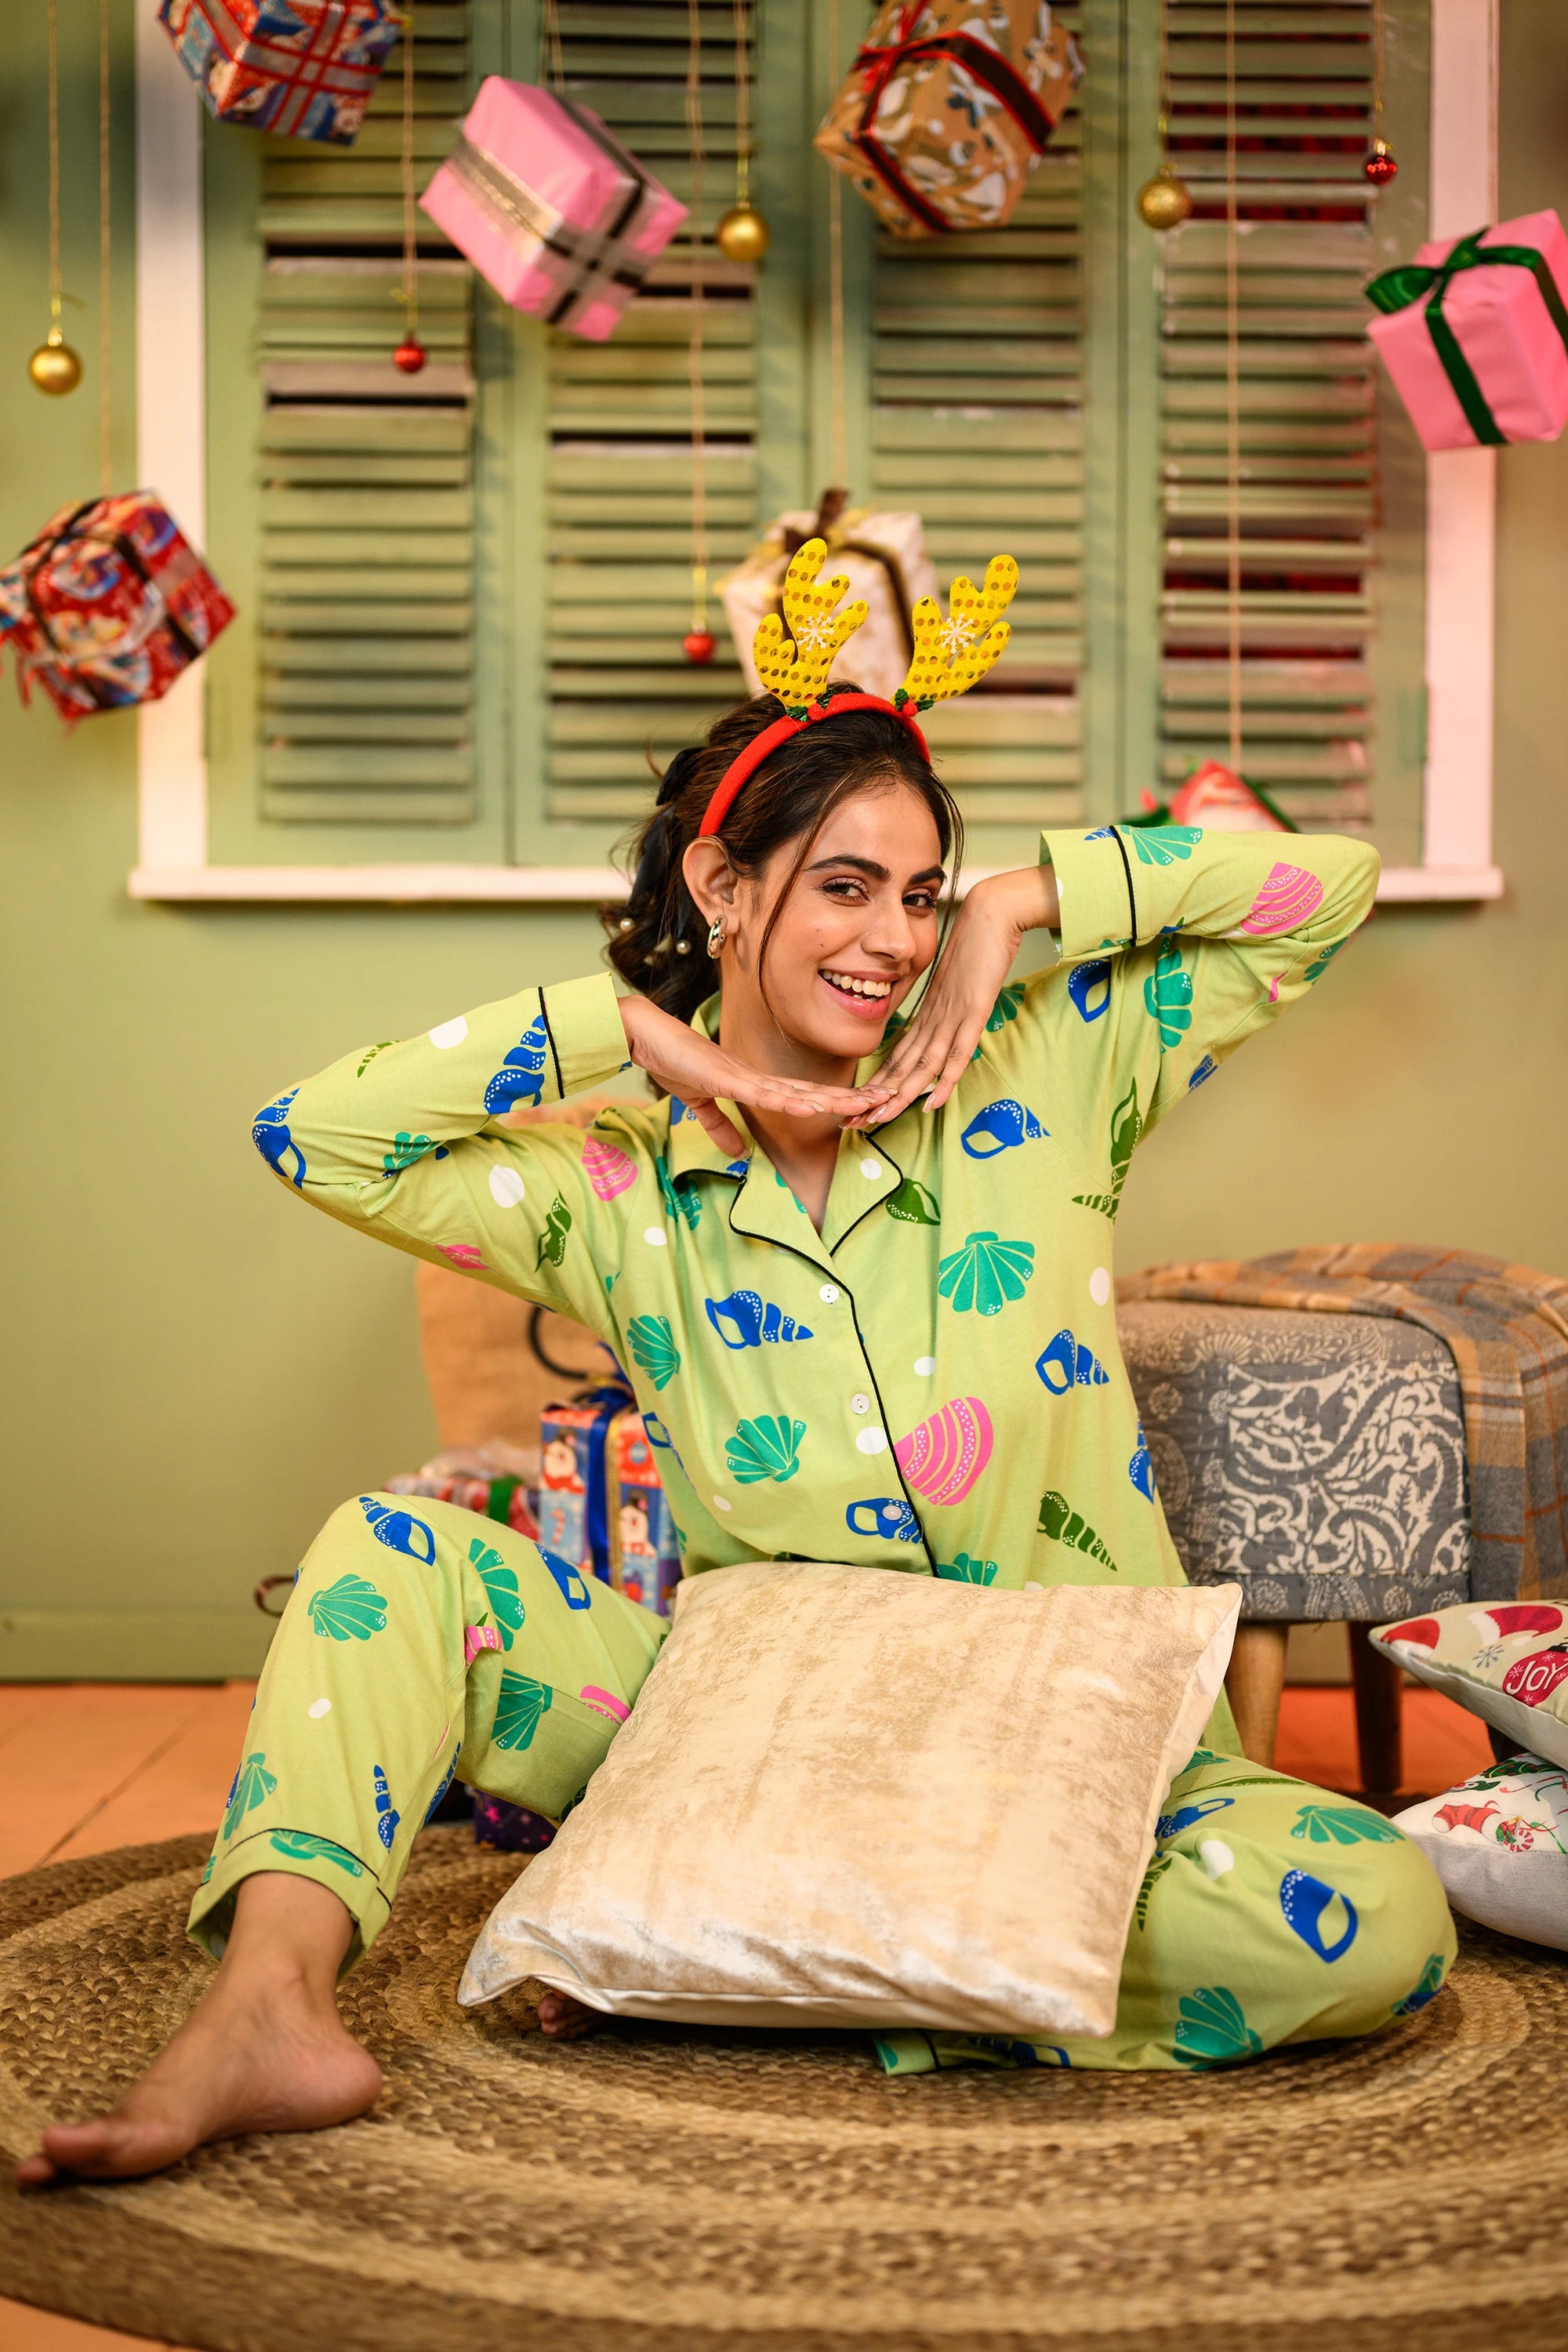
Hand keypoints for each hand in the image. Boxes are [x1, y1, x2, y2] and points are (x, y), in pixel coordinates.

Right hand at [618, 995, 889, 1156]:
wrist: (642, 1034)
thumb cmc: (669, 1059)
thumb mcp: (698, 1103)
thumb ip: (719, 1126)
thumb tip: (738, 1152)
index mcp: (752, 1082)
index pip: (800, 1094)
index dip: (832, 1101)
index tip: (863, 1105)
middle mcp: (756, 1076)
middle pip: (811, 1091)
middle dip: (848, 1097)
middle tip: (886, 1100)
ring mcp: (743, 1075)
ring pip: (796, 1091)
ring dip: (831, 1099)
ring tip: (865, 1104)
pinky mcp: (725, 1077)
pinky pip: (763, 1092)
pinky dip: (789, 1099)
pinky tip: (814, 1105)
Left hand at [858, 866, 1058, 1121]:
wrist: (990, 914)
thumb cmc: (976, 946)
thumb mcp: (956, 984)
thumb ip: (946, 1007)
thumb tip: (941, 1025)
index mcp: (928, 1013)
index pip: (899, 1055)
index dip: (882, 1083)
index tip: (863, 1105)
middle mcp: (934, 1018)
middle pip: (903, 1066)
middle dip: (880, 1097)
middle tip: (855, 1122)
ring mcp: (952, 1016)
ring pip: (922, 1065)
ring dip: (902, 1095)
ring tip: (881, 1119)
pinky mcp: (972, 1012)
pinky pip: (956, 1053)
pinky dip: (944, 1080)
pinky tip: (931, 1101)